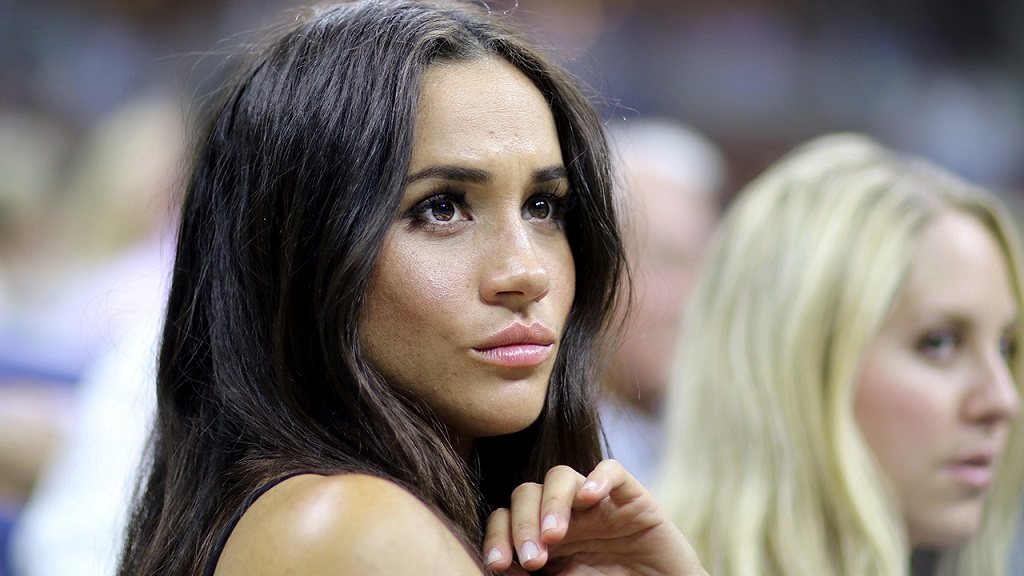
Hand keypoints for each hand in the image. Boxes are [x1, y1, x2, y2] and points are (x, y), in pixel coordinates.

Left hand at [481, 459, 706, 574]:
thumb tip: (500, 568)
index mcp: (542, 536)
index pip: (506, 519)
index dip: (497, 537)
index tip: (498, 563)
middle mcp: (564, 513)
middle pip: (527, 493)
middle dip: (522, 524)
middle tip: (532, 558)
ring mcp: (596, 502)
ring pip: (560, 476)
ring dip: (551, 504)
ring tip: (554, 535)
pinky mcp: (630, 496)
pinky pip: (612, 470)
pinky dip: (598, 478)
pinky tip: (590, 498)